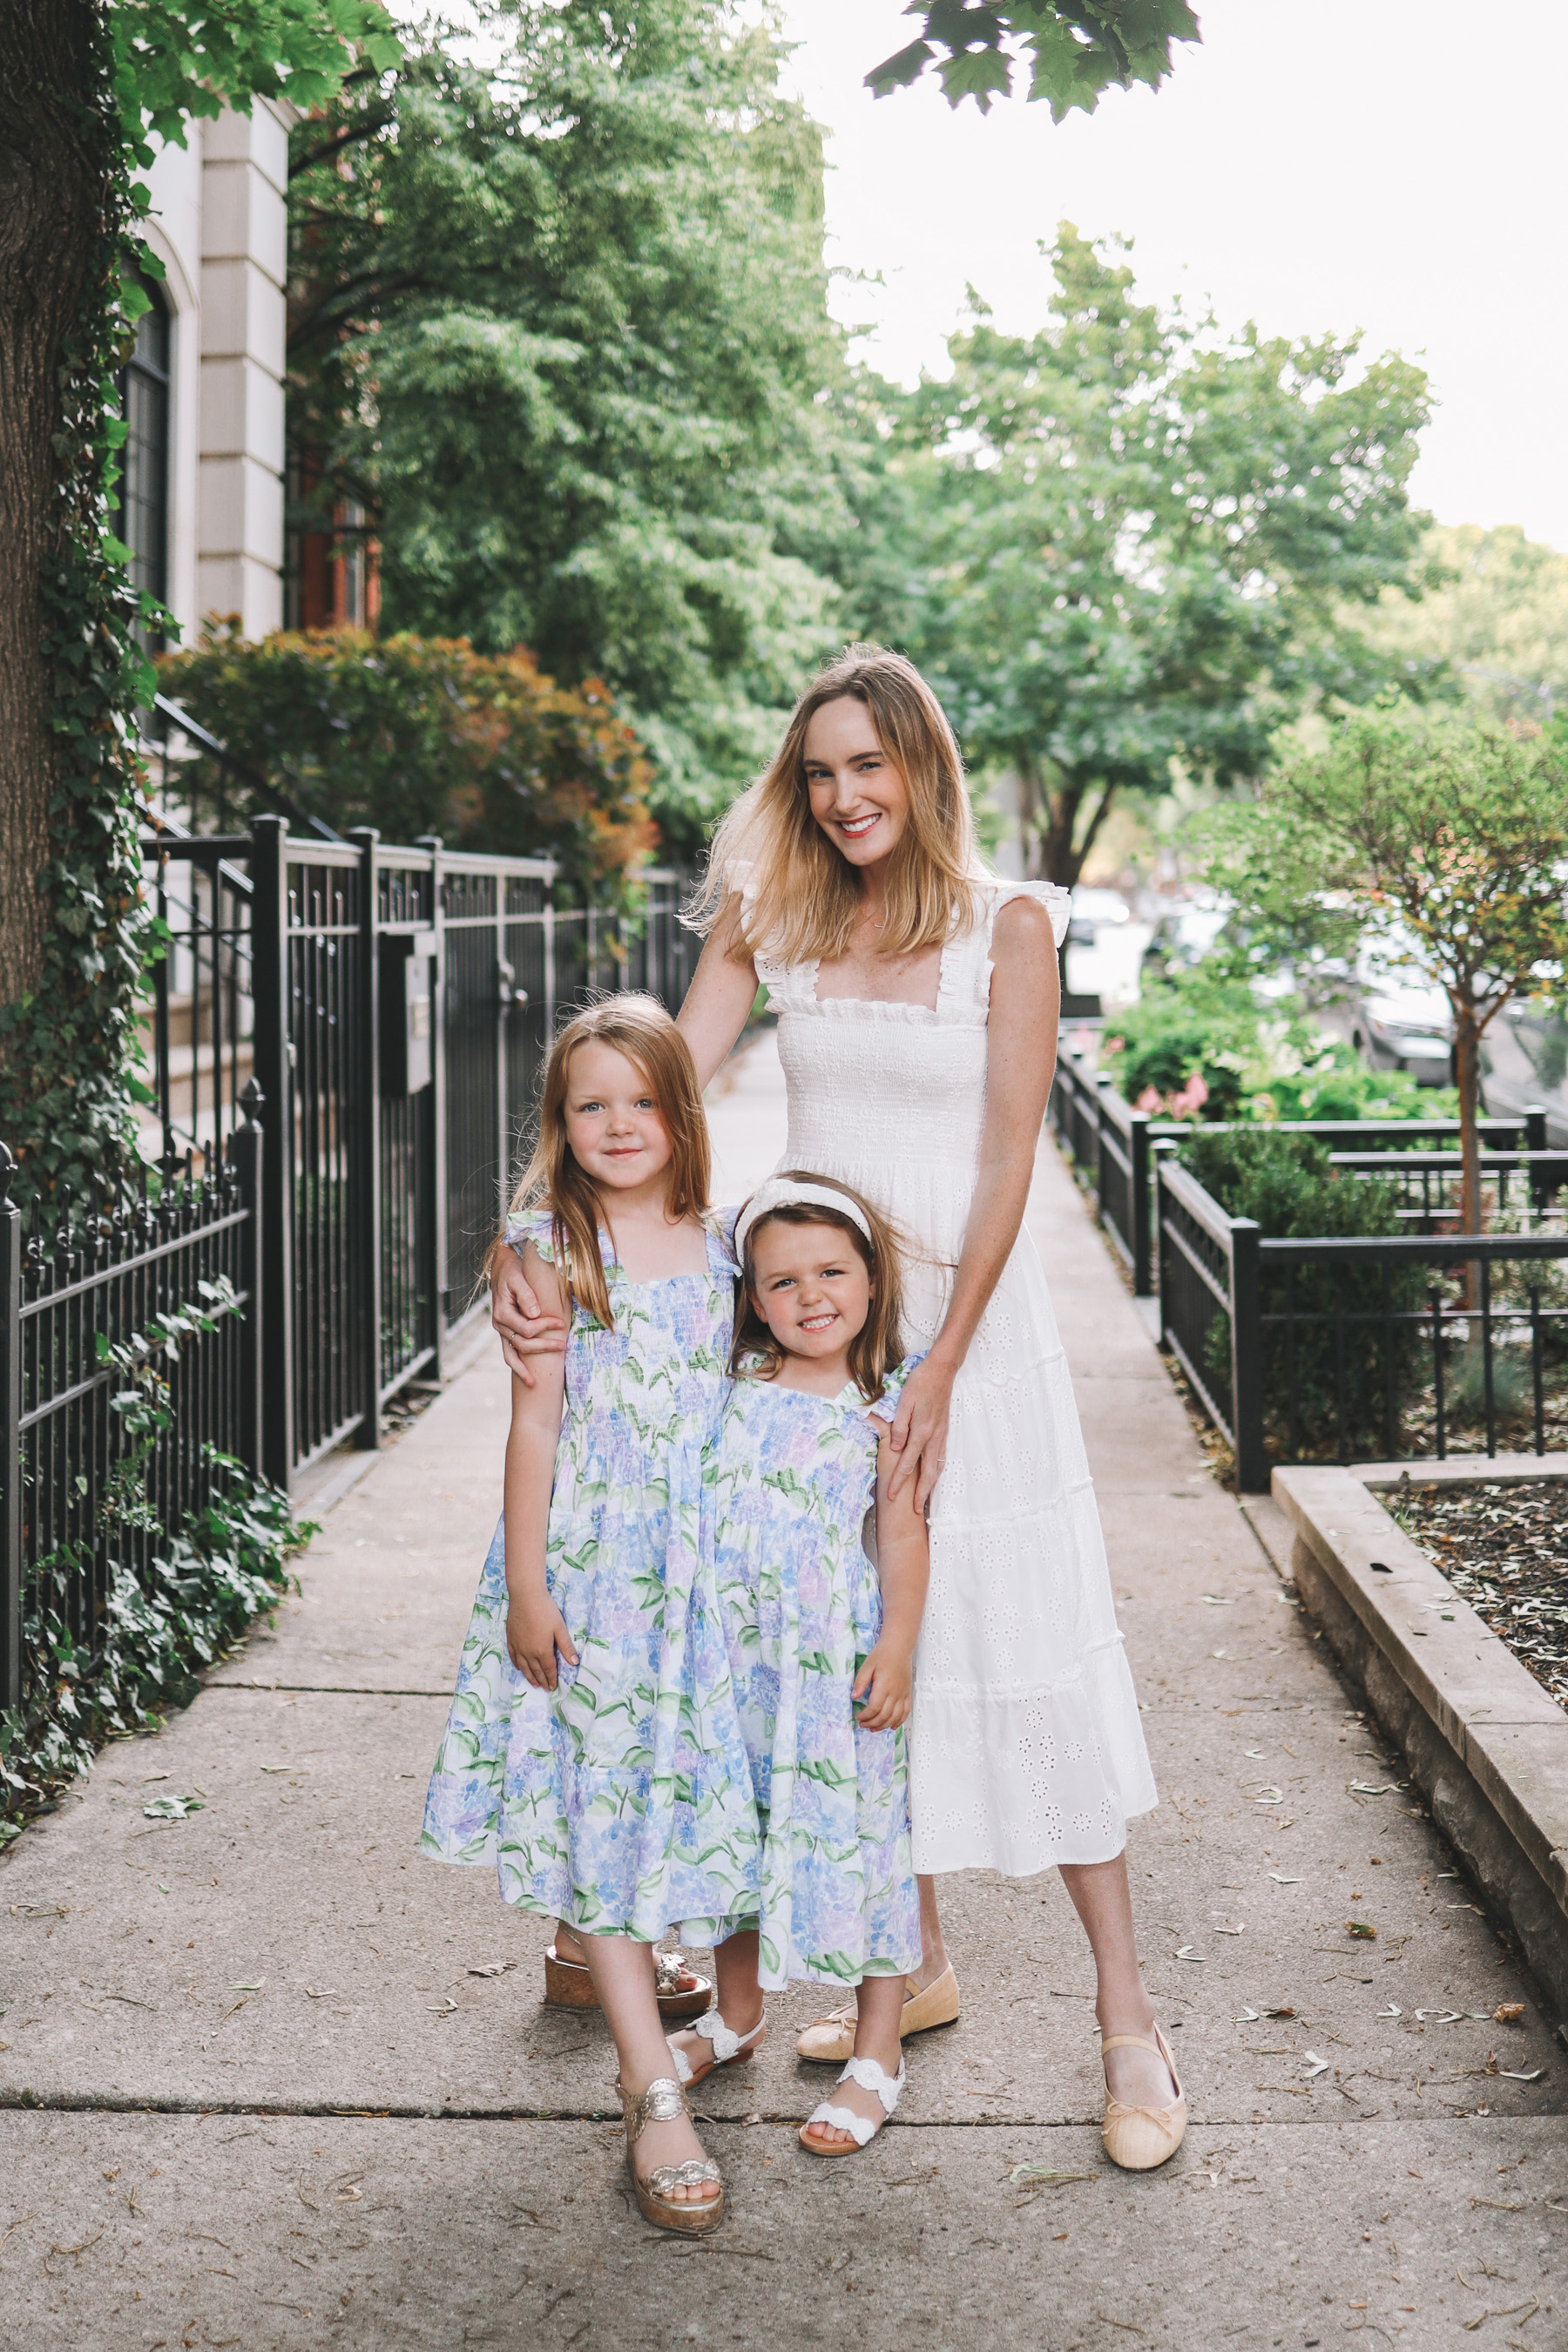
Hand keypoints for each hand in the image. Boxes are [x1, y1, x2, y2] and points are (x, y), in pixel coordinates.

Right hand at [491, 1241, 567, 1387]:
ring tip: (534, 1383)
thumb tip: (536, 1314)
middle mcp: (499, 1325)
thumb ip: (526, 1295)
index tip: (561, 1322)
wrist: (502, 1269)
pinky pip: (509, 1353)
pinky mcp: (506, 1332)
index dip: (545, 1327)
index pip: (526, 1328)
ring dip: (524, 1369)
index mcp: (502, 1313)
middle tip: (564, 1346)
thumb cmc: (513, 1272)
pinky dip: (516, 1366)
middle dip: (544, 1347)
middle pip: (522, 1344)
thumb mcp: (518, 1279)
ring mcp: (501, 1331)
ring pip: (512, 1355)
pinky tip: (526, 1377)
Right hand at [505, 1588, 578, 1689]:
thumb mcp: (560, 1628)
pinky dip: (518, 1665)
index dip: (551, 1679)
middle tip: (545, 1689)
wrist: (526, 1597)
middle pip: (536, 1671)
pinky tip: (520, 1668)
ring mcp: (518, 1647)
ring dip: (529, 1677)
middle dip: (542, 1681)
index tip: (553, 1687)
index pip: (548, 1669)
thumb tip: (575, 1663)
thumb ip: (566, 1647)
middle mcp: (529, 1652)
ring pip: (524, 1667)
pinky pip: (513, 1657)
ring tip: (534, 1684)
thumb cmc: (546, 1611)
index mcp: (543, 1650)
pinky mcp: (510, 1640)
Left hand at [852, 1640, 912, 1731]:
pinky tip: (892, 1726)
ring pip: (895, 1717)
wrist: (899, 1646)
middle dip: (872, 1723)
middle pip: (885, 1716)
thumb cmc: (882, 1654)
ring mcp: (903, 1694)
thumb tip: (853, 1697)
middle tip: (862, 1724)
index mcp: (884, 1685)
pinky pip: (906, 1712)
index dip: (865, 1716)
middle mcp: (895, 1692)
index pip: (874, 1708)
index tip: (858, 1716)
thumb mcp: (867, 1665)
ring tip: (873, 1728)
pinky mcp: (907, 1693)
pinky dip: (899, 1722)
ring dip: (884, 1726)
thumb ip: (860, 1682)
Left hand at [885, 1354, 954, 1515]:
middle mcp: (933, 1437)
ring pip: (937, 1466)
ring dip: (931, 1485)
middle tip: (914, 1511)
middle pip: (927, 1472)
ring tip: (925, 1498)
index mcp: (921, 1431)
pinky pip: (942, 1456)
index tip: (892, 1496)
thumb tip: (897, 1448)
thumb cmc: (920, 1383)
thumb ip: (900, 1427)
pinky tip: (935, 1473)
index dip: (899, 1481)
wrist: (942, 1370)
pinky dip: (938, 1470)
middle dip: (920, 1493)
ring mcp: (941, 1434)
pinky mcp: (945, 1429)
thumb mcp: (904, 1402)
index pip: (907, 1463)